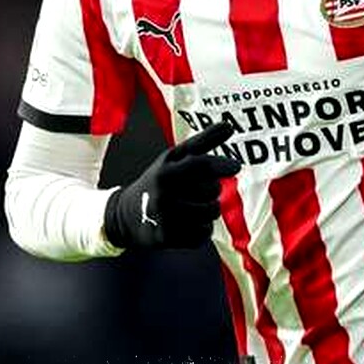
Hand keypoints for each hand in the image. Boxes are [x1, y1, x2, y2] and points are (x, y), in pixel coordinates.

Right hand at [103, 122, 240, 249]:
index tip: (236, 166)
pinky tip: (187, 223)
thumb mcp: (173, 158)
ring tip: (193, 205)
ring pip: (212, 213)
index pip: (199, 165)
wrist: (127, 214)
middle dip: (211, 189)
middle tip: (194, 189)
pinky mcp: (168, 238)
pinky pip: (204, 234)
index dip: (220, 165)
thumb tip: (229, 125)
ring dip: (209, 209)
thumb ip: (202, 142)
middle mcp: (164, 194)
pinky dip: (202, 229)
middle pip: (212, 190)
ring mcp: (166, 217)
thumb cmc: (160, 180)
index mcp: (166, 171)